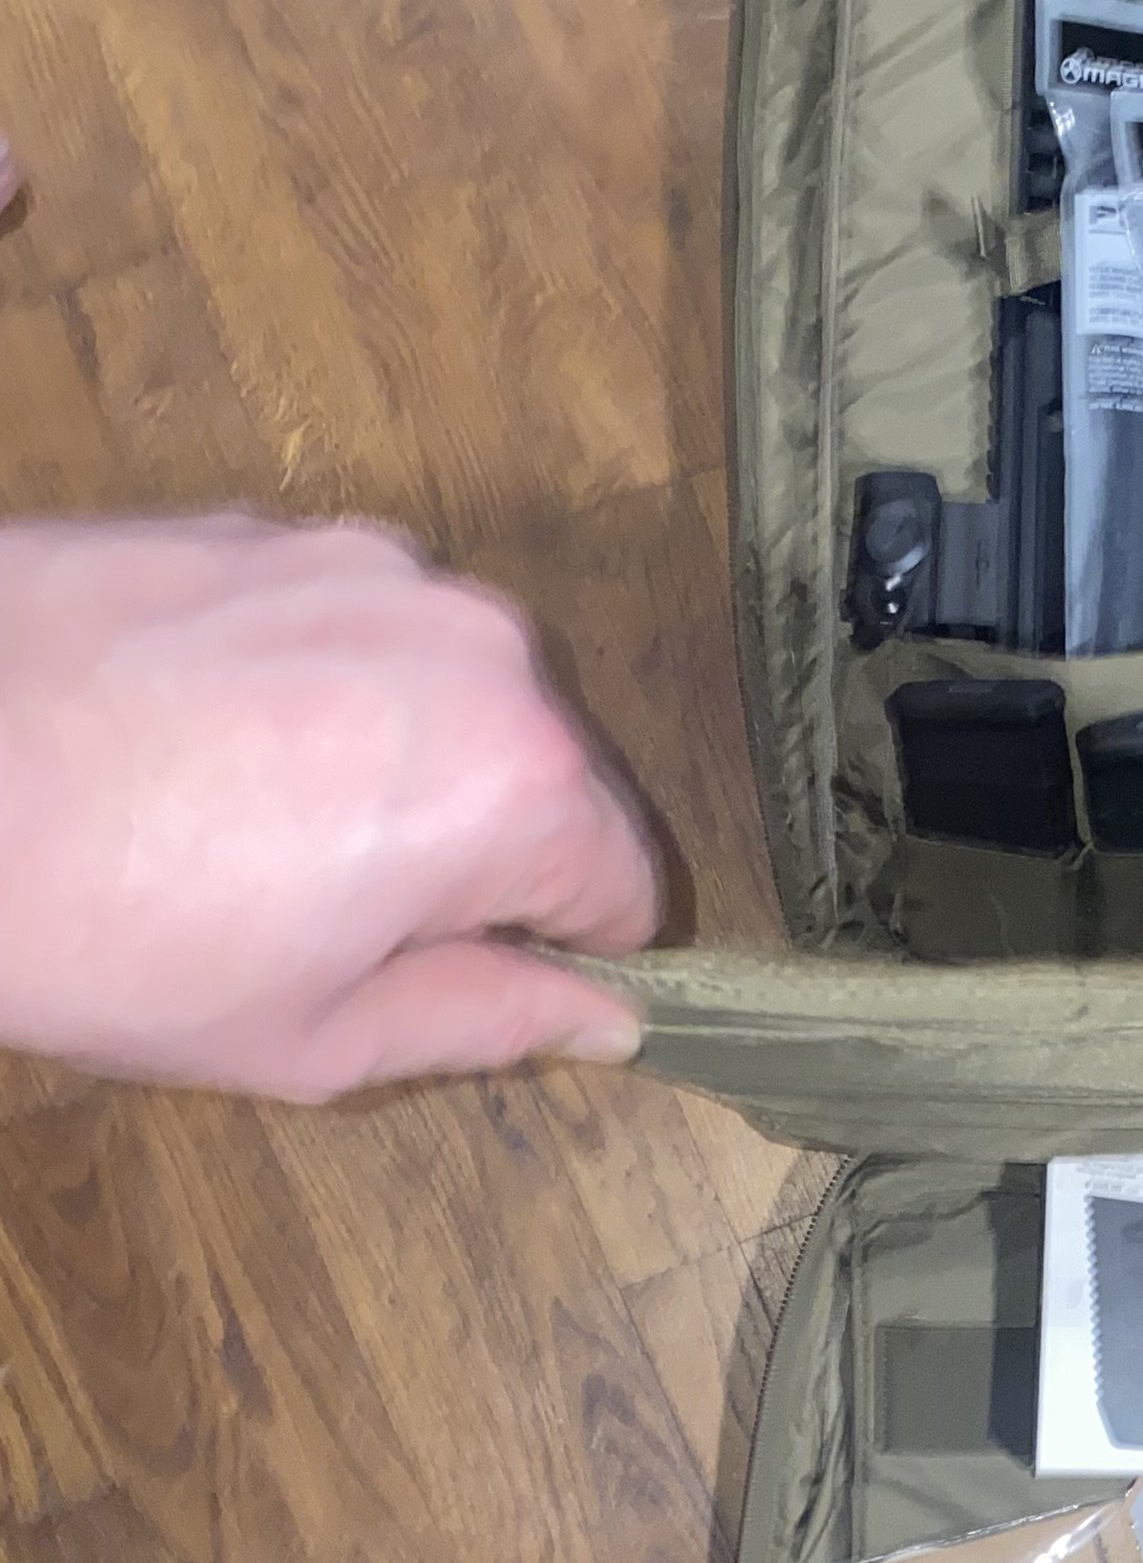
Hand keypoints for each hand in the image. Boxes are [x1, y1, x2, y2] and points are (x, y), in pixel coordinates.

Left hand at [0, 513, 660, 1099]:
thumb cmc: (92, 920)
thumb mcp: (311, 1035)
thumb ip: (490, 1022)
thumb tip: (602, 1018)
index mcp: (518, 779)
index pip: (630, 885)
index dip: (563, 953)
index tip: (469, 979)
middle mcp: (477, 640)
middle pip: (550, 774)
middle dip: (472, 849)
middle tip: (328, 916)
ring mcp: (372, 563)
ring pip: (450, 695)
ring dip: (392, 760)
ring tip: (246, 824)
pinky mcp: (273, 526)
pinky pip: (351, 630)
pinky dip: (309, 689)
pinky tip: (198, 745)